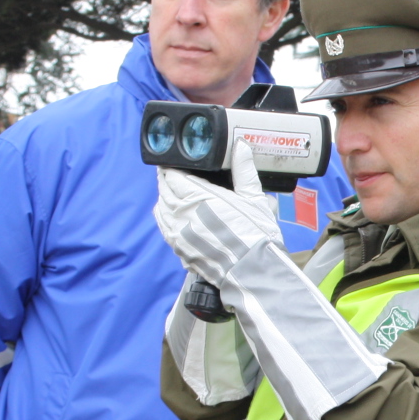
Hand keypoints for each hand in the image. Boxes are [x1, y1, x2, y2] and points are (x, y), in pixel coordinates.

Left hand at [153, 139, 282, 285]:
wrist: (253, 272)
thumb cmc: (257, 236)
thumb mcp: (254, 199)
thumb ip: (244, 170)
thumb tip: (240, 147)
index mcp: (199, 197)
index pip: (173, 174)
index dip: (173, 166)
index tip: (177, 163)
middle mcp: (183, 214)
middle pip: (164, 189)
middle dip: (168, 179)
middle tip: (175, 174)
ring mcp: (178, 233)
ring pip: (161, 207)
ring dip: (165, 197)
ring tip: (173, 192)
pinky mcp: (179, 249)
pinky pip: (163, 227)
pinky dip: (165, 216)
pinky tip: (173, 214)